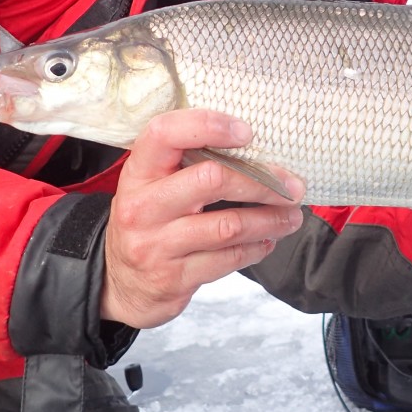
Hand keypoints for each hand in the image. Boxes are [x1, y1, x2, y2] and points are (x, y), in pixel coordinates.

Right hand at [101, 109, 304, 328]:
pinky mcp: (174, 278)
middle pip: (212, 179)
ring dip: (270, 219)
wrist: (119, 285)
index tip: (247, 132)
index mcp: (138, 173)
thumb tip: (255, 149)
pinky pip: (228, 259)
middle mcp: (143, 207)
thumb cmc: (149, 222)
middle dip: (262, 182)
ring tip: (292, 216)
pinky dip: (257, 248)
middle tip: (293, 186)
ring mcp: (157, 246)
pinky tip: (268, 241)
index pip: (165, 134)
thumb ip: (188, 164)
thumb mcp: (152, 186)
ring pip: (228, 225)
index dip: (208, 126)